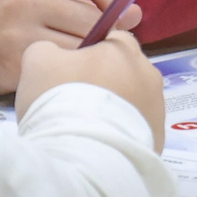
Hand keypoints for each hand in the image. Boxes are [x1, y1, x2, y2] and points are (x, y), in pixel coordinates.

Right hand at [0, 0, 142, 95]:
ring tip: (93, 62)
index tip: (123, 13)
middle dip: (110, 33)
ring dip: (95, 57)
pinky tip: (70, 76)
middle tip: (112, 46)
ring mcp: (19, 34)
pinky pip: (62, 70)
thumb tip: (135, 13)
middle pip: (91, 16)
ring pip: (81, 46)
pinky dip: (73, 74)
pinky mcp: (16, 66)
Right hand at [16, 32, 164, 149]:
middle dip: (105, 82)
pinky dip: (121, 133)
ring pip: (133, 101)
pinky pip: (137, 129)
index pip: (110, 39)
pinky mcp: (158, 138)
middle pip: (124, 71)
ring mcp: (157, 107)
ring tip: (88, 128)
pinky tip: (101, 144)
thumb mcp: (38, 61)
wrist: (83, 156)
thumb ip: (48, 49)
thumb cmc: (61, 99)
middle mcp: (149, 74)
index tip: (70, 73)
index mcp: (123, 49)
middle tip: (76, 103)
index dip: (89, 54)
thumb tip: (54, 55)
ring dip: (115, 109)